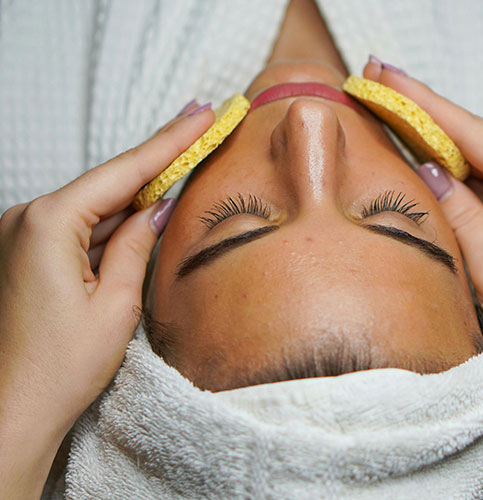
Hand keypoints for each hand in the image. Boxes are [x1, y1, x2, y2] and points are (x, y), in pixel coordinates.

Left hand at [0, 100, 213, 496]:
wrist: (11, 413)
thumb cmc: (58, 368)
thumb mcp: (116, 304)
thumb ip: (137, 244)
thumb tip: (157, 206)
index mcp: (48, 224)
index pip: (124, 172)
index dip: (171, 142)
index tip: (202, 113)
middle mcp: (26, 219)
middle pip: (108, 183)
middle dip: (158, 162)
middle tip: (200, 127)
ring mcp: (21, 236)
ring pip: (95, 206)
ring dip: (137, 196)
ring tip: (184, 170)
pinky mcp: (24, 254)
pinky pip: (78, 228)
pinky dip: (112, 223)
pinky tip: (144, 214)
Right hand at [362, 61, 482, 402]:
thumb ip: (462, 216)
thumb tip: (427, 170)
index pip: (472, 134)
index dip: (424, 104)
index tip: (385, 79)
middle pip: (471, 139)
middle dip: (422, 111)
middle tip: (376, 82)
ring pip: (471, 162)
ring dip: (429, 138)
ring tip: (387, 110)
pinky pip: (475, 190)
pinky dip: (443, 173)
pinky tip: (417, 159)